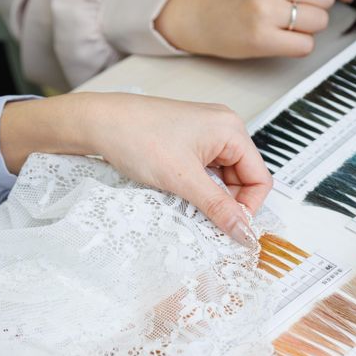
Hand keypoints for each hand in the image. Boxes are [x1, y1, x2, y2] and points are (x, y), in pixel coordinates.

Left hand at [0, 93, 272, 245]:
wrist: (96, 122)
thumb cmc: (136, 137)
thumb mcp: (182, 180)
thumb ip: (219, 208)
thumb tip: (245, 232)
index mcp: (231, 130)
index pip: (259, 178)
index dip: (248, 207)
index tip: (230, 228)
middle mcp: (223, 128)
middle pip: (243, 179)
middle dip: (227, 202)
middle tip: (203, 219)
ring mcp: (206, 134)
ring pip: (223, 178)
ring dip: (210, 197)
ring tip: (186, 202)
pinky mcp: (189, 141)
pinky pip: (206, 172)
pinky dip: (197, 187)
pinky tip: (179, 193)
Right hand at [155, 0, 354, 57]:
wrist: (195, 14)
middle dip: (318, 8)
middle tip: (297, 12)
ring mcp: (264, 9)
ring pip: (318, 22)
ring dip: (308, 28)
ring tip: (284, 25)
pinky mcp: (261, 37)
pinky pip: (305, 45)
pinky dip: (298, 45)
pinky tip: (281, 39)